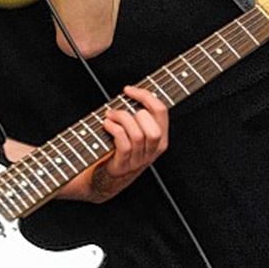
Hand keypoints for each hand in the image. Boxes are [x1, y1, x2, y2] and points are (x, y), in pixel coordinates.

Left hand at [89, 85, 168, 199]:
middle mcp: (153, 150)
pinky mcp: (124, 165)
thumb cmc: (120, 148)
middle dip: (134, 112)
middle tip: (119, 108)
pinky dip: (114, 129)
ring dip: (121, 120)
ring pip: (137, 134)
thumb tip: (131, 91)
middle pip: (153, 126)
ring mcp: (139, 159)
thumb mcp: (136, 132)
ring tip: (109, 116)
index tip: (128, 89)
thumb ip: (138, 114)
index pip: (161, 111)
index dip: (145, 95)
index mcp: (160, 138)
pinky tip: (106, 125)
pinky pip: (124, 144)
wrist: (107, 177)